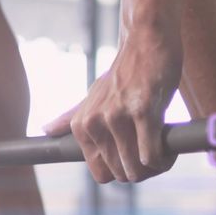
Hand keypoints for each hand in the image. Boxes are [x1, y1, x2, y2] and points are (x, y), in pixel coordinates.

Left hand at [43, 35, 181, 182]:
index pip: (102, 174)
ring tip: (164, 146)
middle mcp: (94, 123)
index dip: (124, 171)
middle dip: (143, 170)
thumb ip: (73, 116)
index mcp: (82, 125)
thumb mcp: (94, 95)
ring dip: (156, 166)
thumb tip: (46, 130)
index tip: (138, 157)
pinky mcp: (142, 111)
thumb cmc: (125, 72)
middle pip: (122, 175)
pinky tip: (169, 144)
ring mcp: (116, 117)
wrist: (146, 40)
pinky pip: (152, 156)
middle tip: (156, 150)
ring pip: (137, 170)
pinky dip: (164, 158)